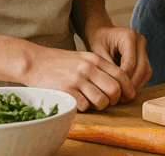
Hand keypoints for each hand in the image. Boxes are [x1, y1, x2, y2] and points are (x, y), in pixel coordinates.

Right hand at [21, 45, 135, 111]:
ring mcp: (77, 80)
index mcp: (95, 59)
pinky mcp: (66, 91)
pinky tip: (81, 103)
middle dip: (115, 99)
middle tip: (110, 102)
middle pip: (114, 89)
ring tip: (95, 103)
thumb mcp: (84, 57)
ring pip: (101, 100)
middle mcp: (88, 69)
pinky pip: (84, 106)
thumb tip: (118, 83)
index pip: (121, 75)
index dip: (128, 88)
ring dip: (101, 106)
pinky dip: (85, 108)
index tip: (129, 95)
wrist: (36, 61)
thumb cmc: (61, 62)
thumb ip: (100, 67)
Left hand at [85, 25, 151, 95]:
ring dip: (137, 84)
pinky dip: (139, 81)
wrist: (103, 32)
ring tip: (125, 95)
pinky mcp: (144, 54)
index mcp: (129, 37)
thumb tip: (114, 85)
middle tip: (121, 98)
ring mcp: (144, 47)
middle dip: (132, 85)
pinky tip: (128, 88)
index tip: (113, 91)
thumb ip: (106, 67)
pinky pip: (146, 71)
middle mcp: (140, 40)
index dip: (123, 80)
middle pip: (142, 68)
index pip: (130, 63)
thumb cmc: (98, 40)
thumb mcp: (97, 52)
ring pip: (146, 71)